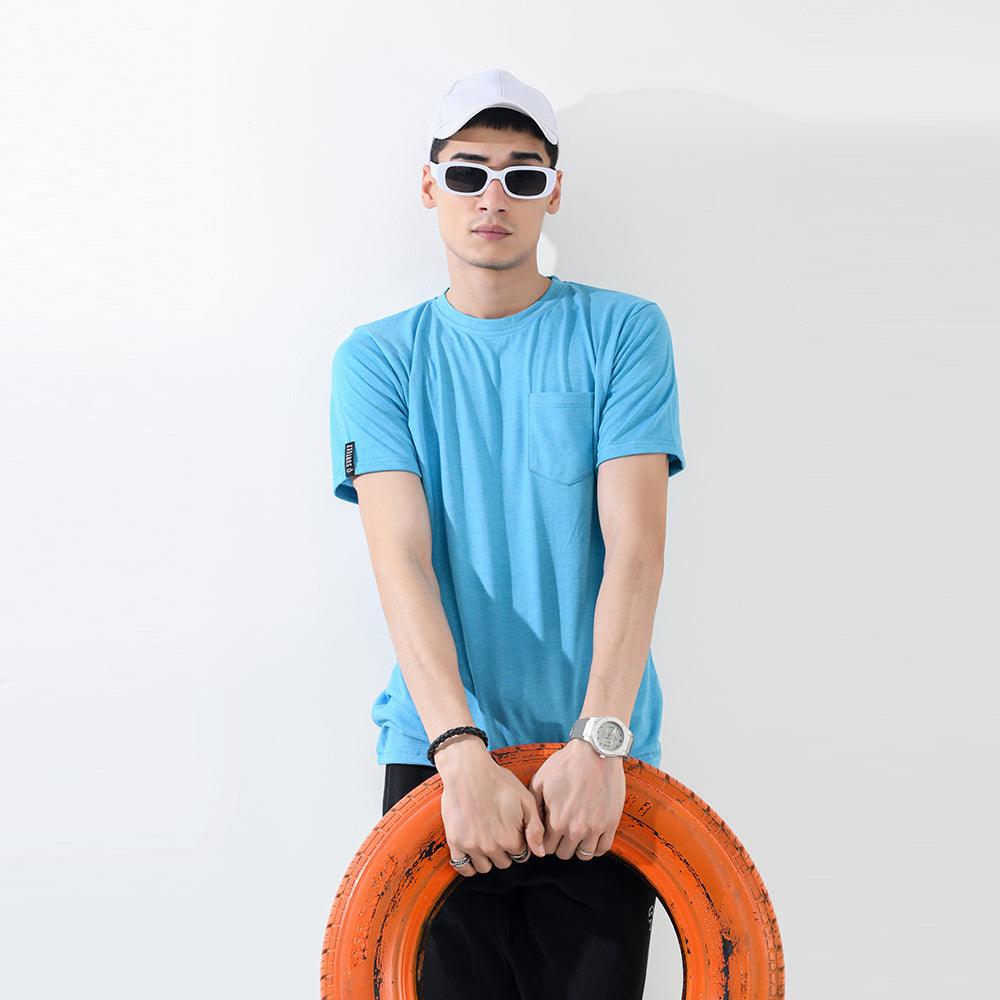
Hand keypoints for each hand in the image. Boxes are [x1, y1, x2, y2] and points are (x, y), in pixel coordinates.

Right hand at [436, 739, 546, 877]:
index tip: (513, 829)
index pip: (521, 855)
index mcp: (510, 839)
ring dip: (488, 857)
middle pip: (503, 863)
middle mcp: (491, 848)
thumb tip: (540, 853)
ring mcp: (472, 846)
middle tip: (499, 830)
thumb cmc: (498, 782)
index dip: (519, 842)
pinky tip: (472, 853)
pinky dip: (468, 865)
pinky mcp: (455, 842)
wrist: (468, 771)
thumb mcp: (525, 800)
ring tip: (486, 838)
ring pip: (484, 867)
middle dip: (505, 851)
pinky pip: (462, 867)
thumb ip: (535, 829)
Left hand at [528, 739, 625, 859]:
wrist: (596, 751)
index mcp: (557, 820)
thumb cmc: (568, 763)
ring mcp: (595, 827)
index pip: (546, 848)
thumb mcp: (540, 780)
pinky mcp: (611, 823)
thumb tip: (532, 823)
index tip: (549, 833)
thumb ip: (534, 805)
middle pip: (564, 854)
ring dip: (578, 847)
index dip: (545, 841)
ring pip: (583, 855)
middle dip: (560, 844)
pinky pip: (603, 848)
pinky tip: (591, 837)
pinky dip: (596, 847)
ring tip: (576, 834)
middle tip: (562, 832)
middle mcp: (576, 829)